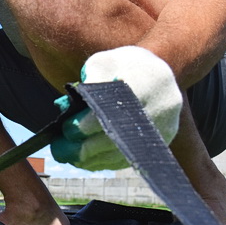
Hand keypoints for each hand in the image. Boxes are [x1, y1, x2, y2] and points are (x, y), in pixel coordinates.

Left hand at [51, 46, 181, 170]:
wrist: (156, 73)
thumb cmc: (122, 66)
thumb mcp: (103, 63)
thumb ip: (88, 83)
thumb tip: (69, 110)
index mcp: (145, 81)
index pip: (113, 110)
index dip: (88, 124)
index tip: (67, 129)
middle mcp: (160, 107)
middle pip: (119, 136)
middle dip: (86, 146)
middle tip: (60, 150)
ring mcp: (164, 127)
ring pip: (124, 151)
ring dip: (92, 159)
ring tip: (68, 157)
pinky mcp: (162, 141)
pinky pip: (130, 157)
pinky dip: (105, 161)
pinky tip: (85, 160)